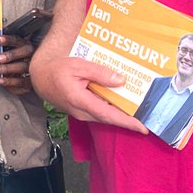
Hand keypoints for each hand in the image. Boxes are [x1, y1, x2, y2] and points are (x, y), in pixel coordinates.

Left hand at [0, 34, 34, 95]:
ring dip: (7, 68)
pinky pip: (21, 82)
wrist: (18, 80)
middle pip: (24, 52)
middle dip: (11, 54)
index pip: (17, 40)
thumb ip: (0, 50)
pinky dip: (9, 81)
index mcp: (24, 45)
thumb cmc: (10, 63)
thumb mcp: (6, 54)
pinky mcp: (30, 82)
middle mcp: (31, 55)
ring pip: (22, 67)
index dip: (9, 40)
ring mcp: (32, 69)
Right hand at [29, 54, 149, 133]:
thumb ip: (99, 73)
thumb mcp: (78, 65)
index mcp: (80, 100)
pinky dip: (114, 110)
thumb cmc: (58, 70)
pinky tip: (123, 103)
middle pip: (111, 119)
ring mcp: (82, 114)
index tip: (143, 128)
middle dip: (130, 120)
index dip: (127, 122)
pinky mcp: (83, 112)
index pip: (108, 114)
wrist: (42, 78)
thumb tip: (120, 81)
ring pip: (106, 117)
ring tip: (141, 110)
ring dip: (123, 116)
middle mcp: (82, 112)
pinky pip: (101, 113)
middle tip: (150, 118)